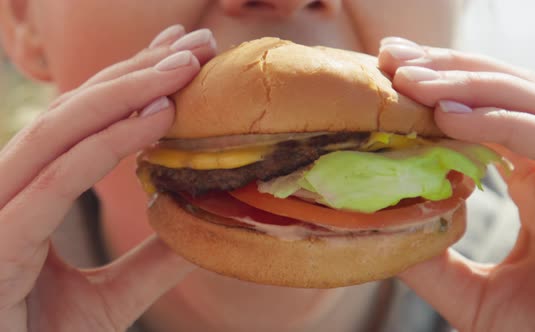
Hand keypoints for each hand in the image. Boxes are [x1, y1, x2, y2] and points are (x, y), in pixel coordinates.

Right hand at [0, 25, 215, 331]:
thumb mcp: (110, 299)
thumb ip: (151, 262)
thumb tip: (204, 225)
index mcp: (33, 197)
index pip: (85, 124)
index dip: (131, 83)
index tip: (181, 56)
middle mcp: (11, 192)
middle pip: (75, 112)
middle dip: (137, 71)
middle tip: (195, 44)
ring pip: (60, 131)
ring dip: (126, 93)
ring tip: (183, 69)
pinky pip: (55, 180)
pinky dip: (104, 144)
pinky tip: (155, 119)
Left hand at [379, 38, 534, 330]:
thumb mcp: (471, 295)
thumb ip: (431, 259)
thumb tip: (378, 225)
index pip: (488, 113)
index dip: (441, 87)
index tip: (389, 71)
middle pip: (509, 92)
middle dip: (450, 67)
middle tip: (393, 56)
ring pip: (533, 102)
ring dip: (469, 83)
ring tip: (410, 79)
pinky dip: (502, 121)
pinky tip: (448, 115)